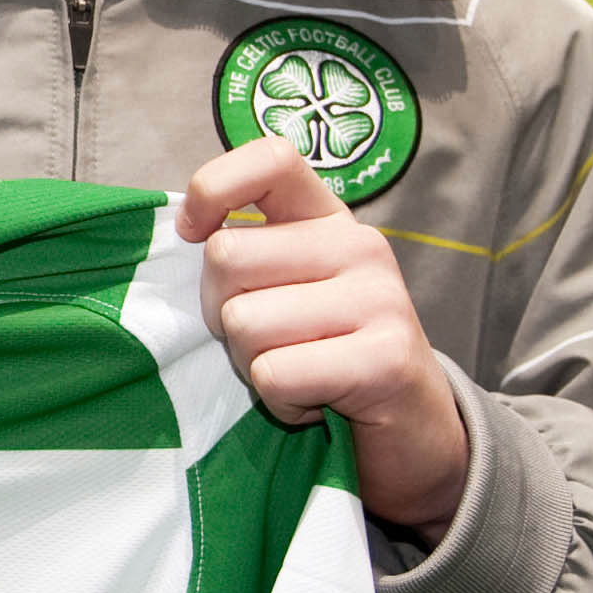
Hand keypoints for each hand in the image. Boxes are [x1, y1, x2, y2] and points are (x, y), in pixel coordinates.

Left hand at [179, 137, 469, 537]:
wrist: (413, 433)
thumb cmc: (323, 357)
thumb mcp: (282, 290)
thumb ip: (243, 254)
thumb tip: (179, 229)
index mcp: (327, 219)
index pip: (272, 159)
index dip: (214, 188)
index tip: (193, 233)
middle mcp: (360, 246)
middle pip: (226, 258)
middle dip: (222, 312)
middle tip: (267, 341)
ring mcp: (380, 299)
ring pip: (244, 322)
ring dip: (253, 364)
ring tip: (298, 372)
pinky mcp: (386, 359)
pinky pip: (275, 374)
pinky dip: (279, 402)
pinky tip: (317, 401)